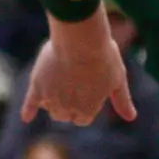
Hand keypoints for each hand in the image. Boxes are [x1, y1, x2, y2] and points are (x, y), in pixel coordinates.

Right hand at [20, 11, 137, 125]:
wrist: (80, 40)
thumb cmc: (103, 58)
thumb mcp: (118, 80)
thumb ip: (122, 101)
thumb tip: (131, 117)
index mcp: (87, 110)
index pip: (82, 118)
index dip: (85, 105)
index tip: (86, 91)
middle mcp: (67, 109)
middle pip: (64, 115)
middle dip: (69, 104)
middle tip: (73, 84)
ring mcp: (51, 98)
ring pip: (50, 108)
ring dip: (54, 102)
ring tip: (60, 82)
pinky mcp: (37, 86)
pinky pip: (30, 103)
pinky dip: (28, 110)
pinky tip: (26, 117)